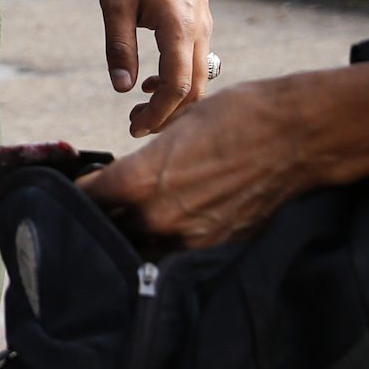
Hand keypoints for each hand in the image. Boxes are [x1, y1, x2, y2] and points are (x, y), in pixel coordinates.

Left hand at [82, 78, 323, 250]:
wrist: (296, 135)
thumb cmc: (232, 119)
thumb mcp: (171, 131)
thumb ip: (137, 166)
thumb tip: (111, 184)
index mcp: (137, 182)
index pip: (85, 201)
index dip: (76, 194)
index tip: (73, 189)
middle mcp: (158, 218)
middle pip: (108, 230)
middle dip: (101, 218)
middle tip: (98, 206)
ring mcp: (188, 239)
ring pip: (140, 246)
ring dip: (132, 234)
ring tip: (132, 216)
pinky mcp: (214, 247)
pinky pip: (175, 249)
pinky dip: (166, 238)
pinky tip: (171, 219)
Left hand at [102, 0, 215, 137]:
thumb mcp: (115, 4)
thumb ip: (119, 48)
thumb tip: (122, 88)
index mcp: (179, 27)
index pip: (176, 86)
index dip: (158, 114)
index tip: (134, 127)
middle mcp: (200, 29)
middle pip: (195, 89)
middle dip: (168, 114)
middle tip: (136, 126)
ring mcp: (205, 24)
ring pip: (199, 76)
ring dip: (174, 98)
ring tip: (141, 107)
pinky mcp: (202, 19)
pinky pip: (198, 59)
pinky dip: (179, 78)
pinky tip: (152, 81)